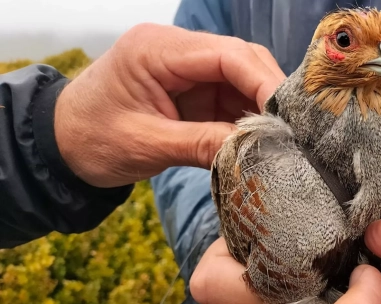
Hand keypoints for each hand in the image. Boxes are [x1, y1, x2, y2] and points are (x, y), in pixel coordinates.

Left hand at [54, 23, 285, 187]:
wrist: (60, 145)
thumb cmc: (91, 139)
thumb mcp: (146, 144)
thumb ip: (202, 145)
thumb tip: (256, 151)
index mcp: (156, 49)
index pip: (227, 54)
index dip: (263, 82)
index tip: (289, 117)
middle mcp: (176, 50)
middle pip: (241, 60)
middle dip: (268, 94)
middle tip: (293, 132)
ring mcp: (186, 69)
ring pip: (242, 79)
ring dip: (261, 109)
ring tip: (280, 140)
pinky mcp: (192, 89)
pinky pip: (230, 98)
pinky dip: (247, 120)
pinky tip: (259, 140)